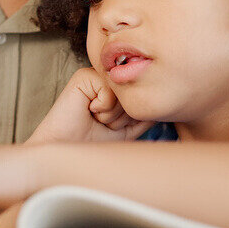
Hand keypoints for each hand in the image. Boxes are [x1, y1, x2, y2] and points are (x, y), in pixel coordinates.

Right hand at [27, 68, 153, 143]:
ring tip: (96, 118)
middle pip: (135, 93)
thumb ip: (145, 115)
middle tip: (104, 124)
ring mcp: (96, 76)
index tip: (115, 128)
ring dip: (113, 114)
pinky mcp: (84, 76)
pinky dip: (103, 107)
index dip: (133, 117)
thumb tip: (162, 103)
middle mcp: (107, 80)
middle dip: (123, 117)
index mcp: (116, 90)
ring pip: (124, 91)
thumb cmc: (93, 143)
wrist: (67, 151)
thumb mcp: (129, 131)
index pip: (142, 96)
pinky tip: (88, 111)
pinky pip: (109, 90)